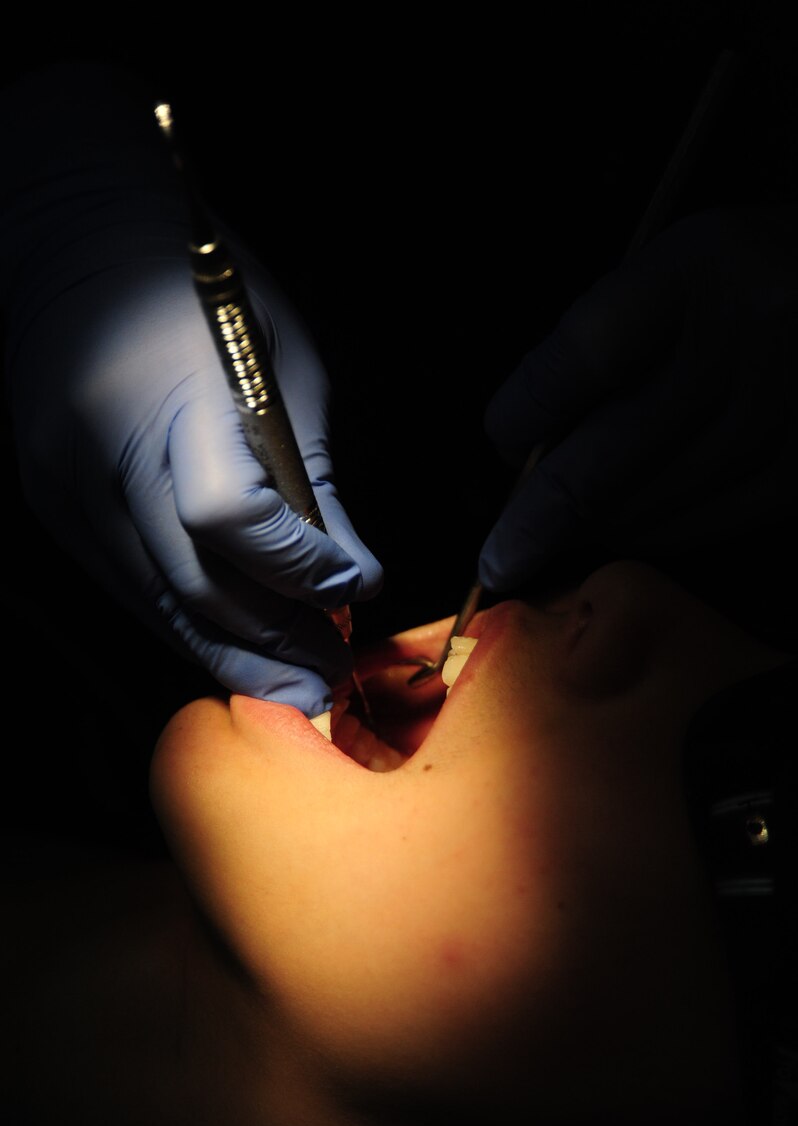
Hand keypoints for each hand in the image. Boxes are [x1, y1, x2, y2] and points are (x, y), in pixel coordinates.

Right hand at [2, 66, 381, 714]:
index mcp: (171, 394)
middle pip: (193, 584)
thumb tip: (355, 573)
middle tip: (328, 680)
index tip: (353, 585)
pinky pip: (126, 584)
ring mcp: (65, 483)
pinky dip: (184, 621)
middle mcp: (104, 449)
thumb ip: (312, 475)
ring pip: (155, 602)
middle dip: (273, 642)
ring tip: (289, 684)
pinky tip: (232, 642)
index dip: (301, 568)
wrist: (76, 239)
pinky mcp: (52, 502)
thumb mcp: (282, 362)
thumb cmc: (199, 285)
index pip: (232, 515)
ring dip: (230, 651)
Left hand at [479, 207, 797, 593]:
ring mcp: (778, 412)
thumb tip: (535, 443)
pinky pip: (706, 524)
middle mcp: (740, 342)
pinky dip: (655, 533)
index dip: (524, 415)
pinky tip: (629, 528)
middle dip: (534, 524)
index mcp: (695, 272)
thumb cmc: (751, 280)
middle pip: (604, 462)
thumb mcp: (680, 270)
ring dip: (591, 531)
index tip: (502, 442)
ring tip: (561, 536)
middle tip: (497, 559)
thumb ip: (613, 342)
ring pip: (649, 506)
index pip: (578, 360)